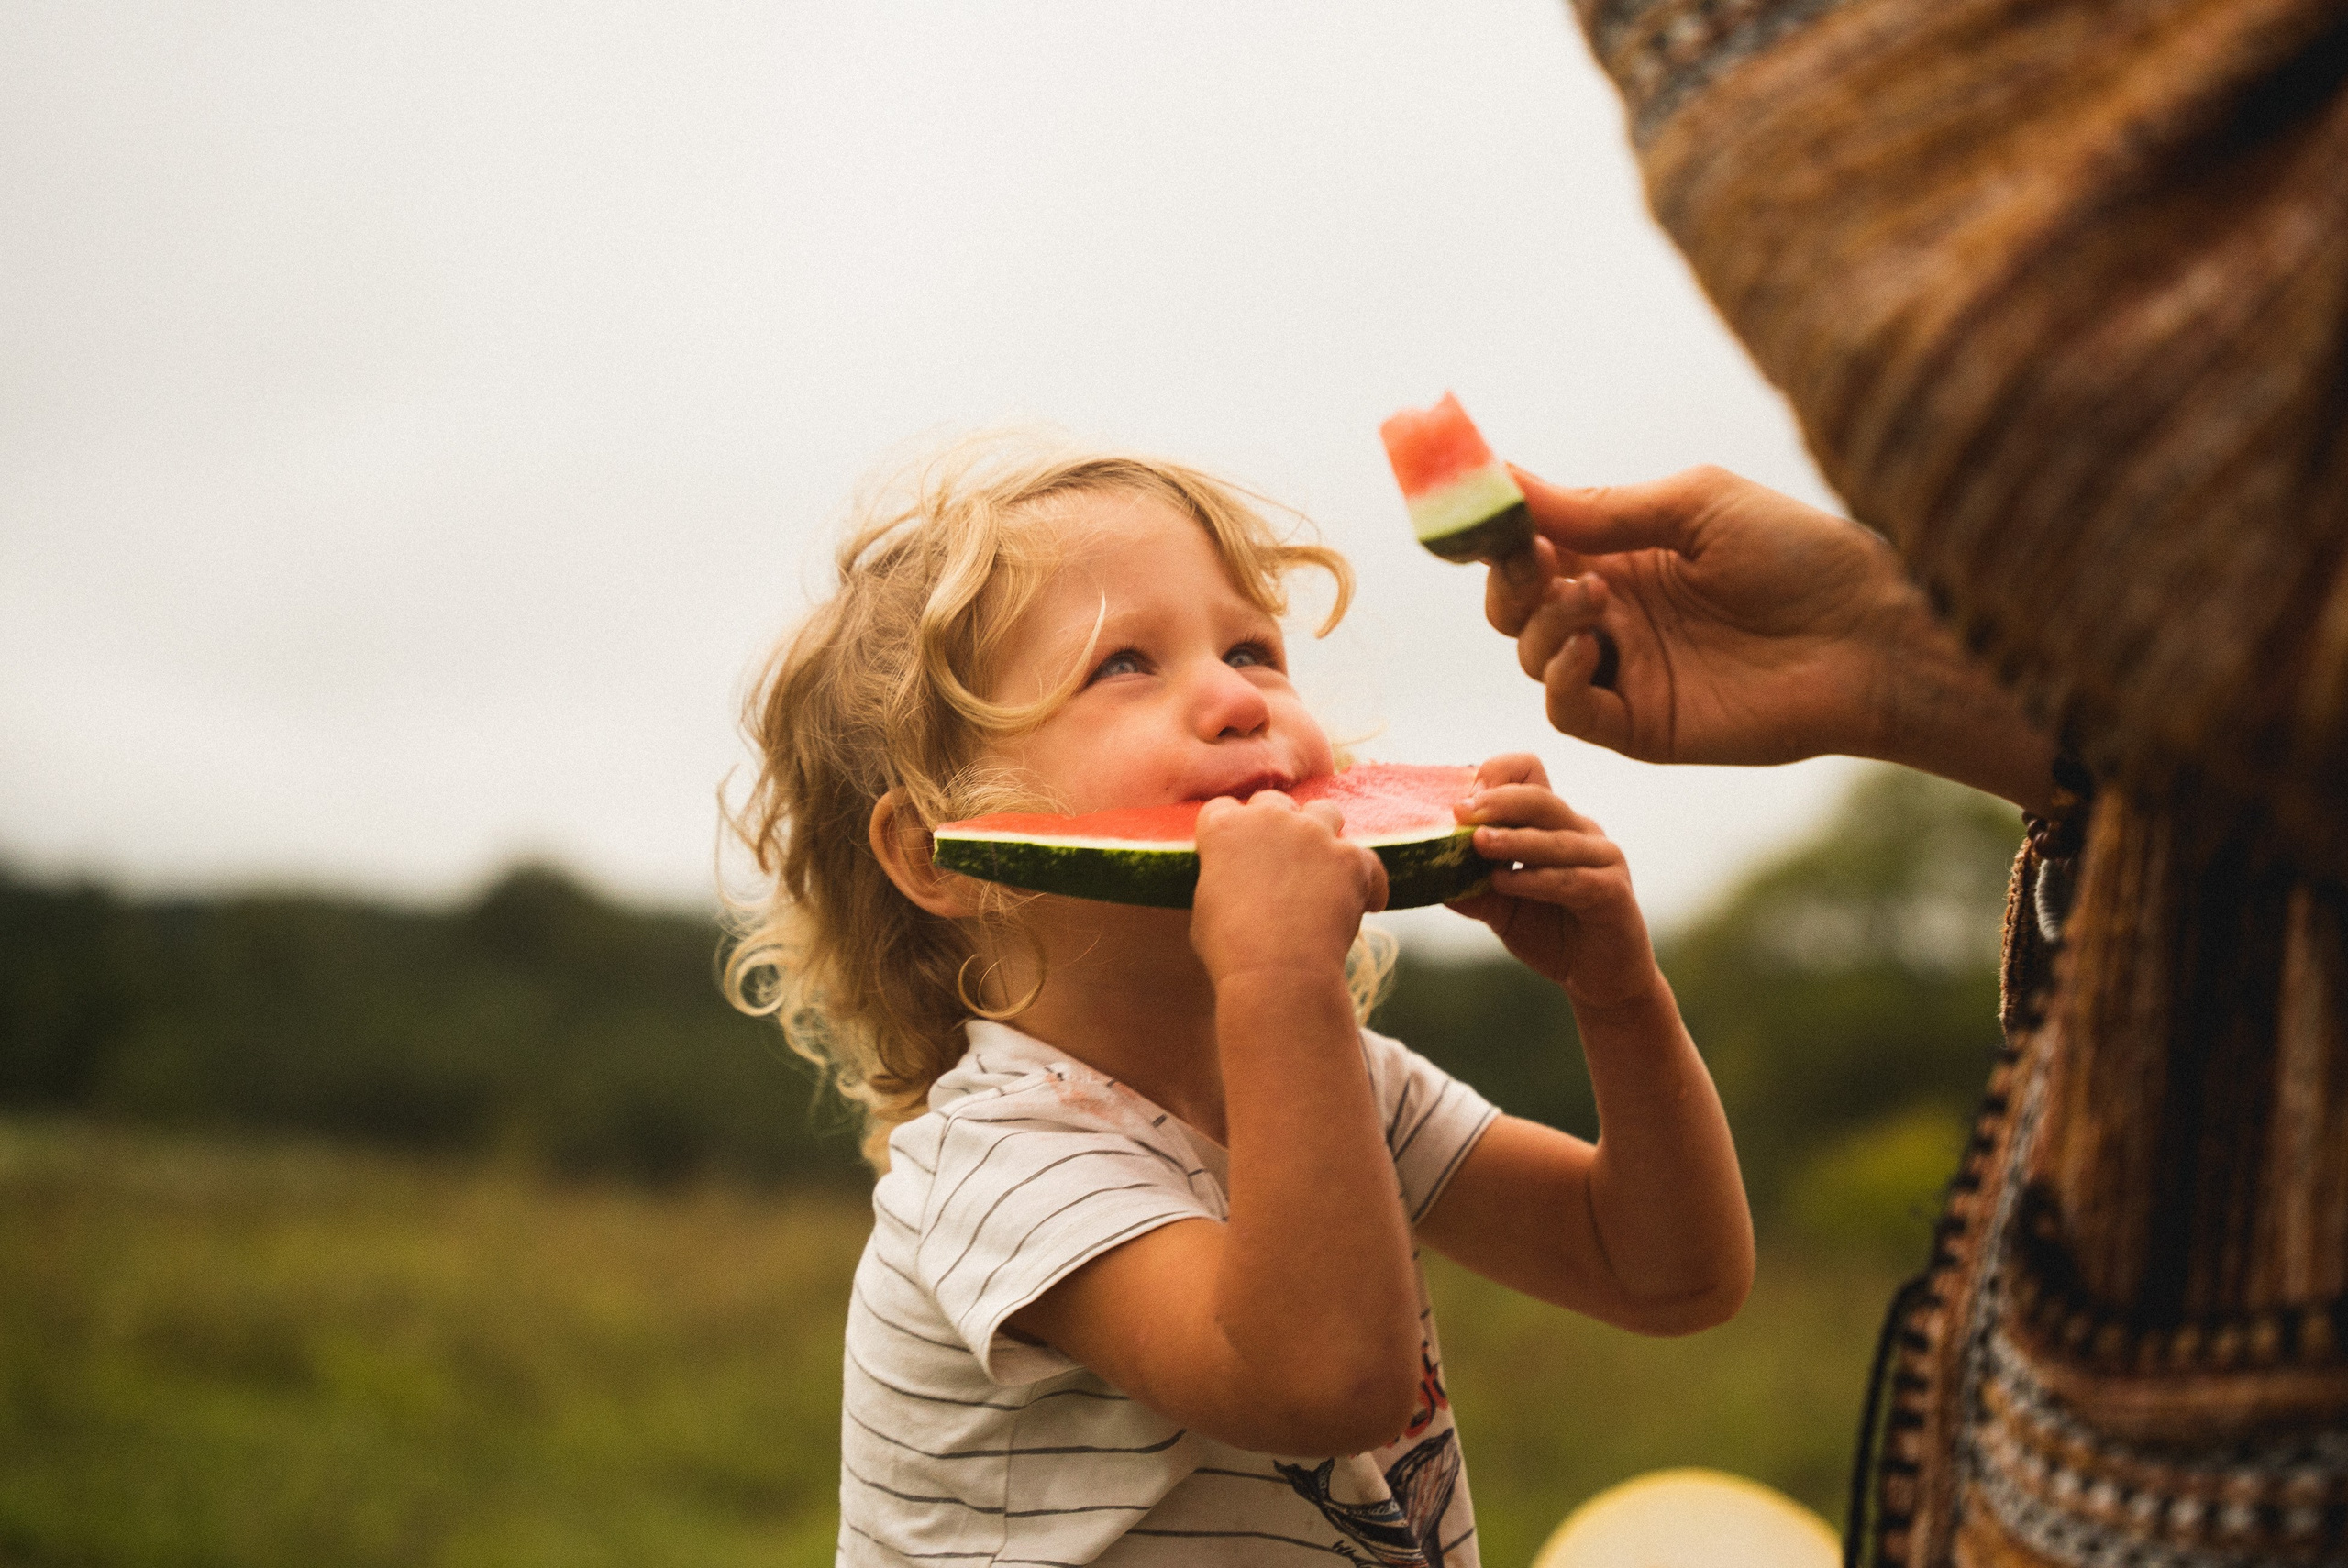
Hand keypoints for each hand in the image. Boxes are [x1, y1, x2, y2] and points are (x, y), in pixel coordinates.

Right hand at [1190, 793, 1387, 989]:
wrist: (1278, 975)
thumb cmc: (1231, 951)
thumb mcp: (1204, 909)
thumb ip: (1219, 879)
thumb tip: (1231, 883)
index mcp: (1223, 827)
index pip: (1223, 808)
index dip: (1232, 830)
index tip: (1237, 851)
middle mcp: (1269, 818)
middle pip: (1274, 803)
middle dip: (1277, 825)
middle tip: (1281, 858)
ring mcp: (1315, 834)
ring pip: (1324, 811)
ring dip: (1323, 833)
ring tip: (1325, 864)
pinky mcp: (1352, 858)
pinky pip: (1367, 859)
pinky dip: (1366, 880)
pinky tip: (1366, 902)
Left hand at [1447, 755, 1658, 1008]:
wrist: (1599, 979)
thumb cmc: (1551, 933)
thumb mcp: (1501, 908)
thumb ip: (1469, 887)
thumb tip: (1422, 874)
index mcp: (1552, 823)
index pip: (1530, 772)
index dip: (1498, 774)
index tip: (1462, 796)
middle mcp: (1580, 831)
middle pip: (1540, 797)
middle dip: (1499, 801)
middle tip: (1461, 812)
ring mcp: (1602, 858)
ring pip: (1556, 838)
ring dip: (1514, 839)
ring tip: (1477, 843)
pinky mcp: (1613, 892)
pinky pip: (1572, 879)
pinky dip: (1536, 880)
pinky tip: (1505, 883)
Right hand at [1485, 465, 1917, 765]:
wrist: (1868, 636)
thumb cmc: (1799, 555)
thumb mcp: (1694, 505)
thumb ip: (1598, 505)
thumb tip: (1507, 477)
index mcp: (1622, 553)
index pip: (1530, 545)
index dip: (1496, 530)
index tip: (1475, 507)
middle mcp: (1613, 613)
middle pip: (1512, 605)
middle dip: (1506, 580)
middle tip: (1531, 561)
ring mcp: (1624, 671)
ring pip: (1530, 654)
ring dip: (1542, 621)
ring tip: (1596, 597)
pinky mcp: (1639, 725)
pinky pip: (1567, 709)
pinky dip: (1561, 677)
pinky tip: (1594, 646)